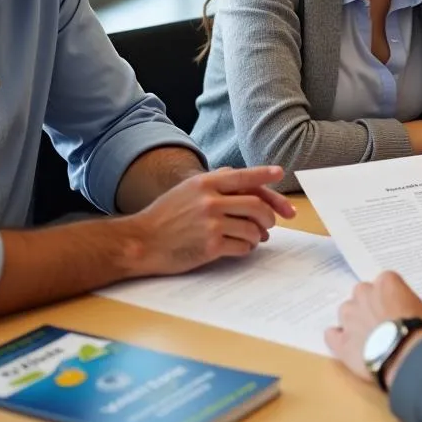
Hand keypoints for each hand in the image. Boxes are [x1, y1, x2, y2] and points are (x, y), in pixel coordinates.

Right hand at [131, 166, 295, 274]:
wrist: (142, 241)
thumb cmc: (166, 214)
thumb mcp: (188, 188)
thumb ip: (215, 182)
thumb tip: (247, 183)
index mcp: (206, 183)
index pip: (244, 176)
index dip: (265, 174)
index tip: (280, 173)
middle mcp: (210, 200)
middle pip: (256, 205)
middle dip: (270, 215)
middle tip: (271, 222)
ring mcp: (211, 224)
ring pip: (252, 227)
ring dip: (260, 234)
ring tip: (257, 236)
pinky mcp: (210, 246)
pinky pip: (242, 246)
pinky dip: (248, 247)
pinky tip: (242, 246)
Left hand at [325, 272, 421, 383]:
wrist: (405, 355)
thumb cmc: (421, 330)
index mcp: (386, 282)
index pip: (388, 284)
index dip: (394, 298)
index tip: (401, 310)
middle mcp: (363, 293)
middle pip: (364, 294)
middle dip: (371, 305)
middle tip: (385, 322)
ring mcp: (349, 316)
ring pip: (346, 312)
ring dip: (354, 320)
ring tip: (369, 336)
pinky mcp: (340, 340)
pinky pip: (332, 335)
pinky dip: (337, 338)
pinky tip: (347, 344)